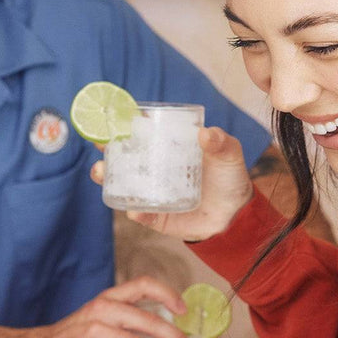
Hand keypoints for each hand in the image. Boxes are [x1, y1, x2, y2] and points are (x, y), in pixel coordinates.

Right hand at [91, 127, 253, 241]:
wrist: (237, 214)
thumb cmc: (229, 177)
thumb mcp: (229, 154)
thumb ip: (220, 143)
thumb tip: (205, 134)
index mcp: (169, 149)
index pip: (143, 135)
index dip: (125, 127)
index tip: (112, 119)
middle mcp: (157, 170)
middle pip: (125, 159)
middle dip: (108, 152)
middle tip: (101, 146)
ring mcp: (155, 194)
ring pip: (125, 186)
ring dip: (108, 179)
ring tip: (101, 173)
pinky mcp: (158, 217)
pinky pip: (142, 215)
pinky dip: (136, 213)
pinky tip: (133, 210)